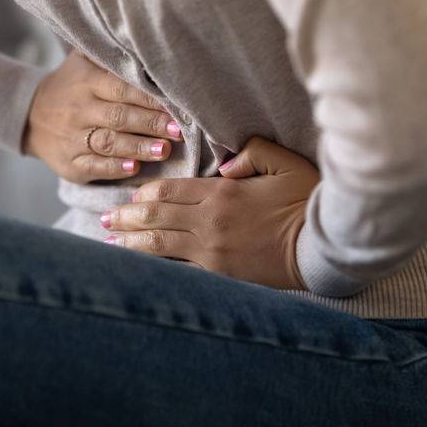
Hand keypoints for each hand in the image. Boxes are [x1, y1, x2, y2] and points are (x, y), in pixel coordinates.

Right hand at [22, 50, 183, 183]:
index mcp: (86, 82)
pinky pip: (94, 166)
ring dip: (138, 147)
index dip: (149, 98)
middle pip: (118, 117)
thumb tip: (149, 48)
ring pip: (108, 143)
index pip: (121, 88)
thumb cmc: (71, 86)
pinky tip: (135, 168)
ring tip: (163, 150)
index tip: (177, 106)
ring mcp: (72, 139)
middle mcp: (78, 110)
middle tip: (178, 131)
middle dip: (151, 124)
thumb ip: (110, 56)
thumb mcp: (83, 61)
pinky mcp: (70, 164)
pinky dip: (115, 168)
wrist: (29, 116)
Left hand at [100, 136, 320, 290]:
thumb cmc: (306, 201)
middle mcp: (209, 220)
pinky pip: (178, 267)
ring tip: (109, 241)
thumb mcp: (284, 163)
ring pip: (159, 244)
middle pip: (156, 216)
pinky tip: (138, 266)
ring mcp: (211, 249)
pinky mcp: (219, 273)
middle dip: (126, 218)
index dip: (145, 194)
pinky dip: (155, 265)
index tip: (130, 198)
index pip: (169, 190)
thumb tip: (223, 165)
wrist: (321, 247)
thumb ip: (252, 153)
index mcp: (221, 192)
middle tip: (105, 219)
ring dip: (131, 242)